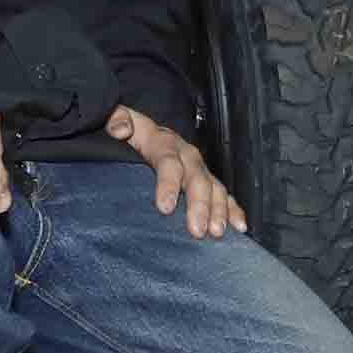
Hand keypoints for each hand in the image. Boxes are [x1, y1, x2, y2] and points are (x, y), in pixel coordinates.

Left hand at [106, 104, 245, 238]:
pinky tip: (238, 226)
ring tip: (216, 232)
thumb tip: (121, 130)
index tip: (165, 207)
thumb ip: (115, 120)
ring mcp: (197, 167)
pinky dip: (232, 209)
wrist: (138, 131)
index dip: (169, 182)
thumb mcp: (114, 119)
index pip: (168, 159)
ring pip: (213, 186)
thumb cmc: (126, 131)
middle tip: (196, 230)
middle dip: (199, 204)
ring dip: (218, 210)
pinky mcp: (204, 180)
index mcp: (161, 140)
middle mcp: (184, 153)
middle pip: (196, 177)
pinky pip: (222, 193)